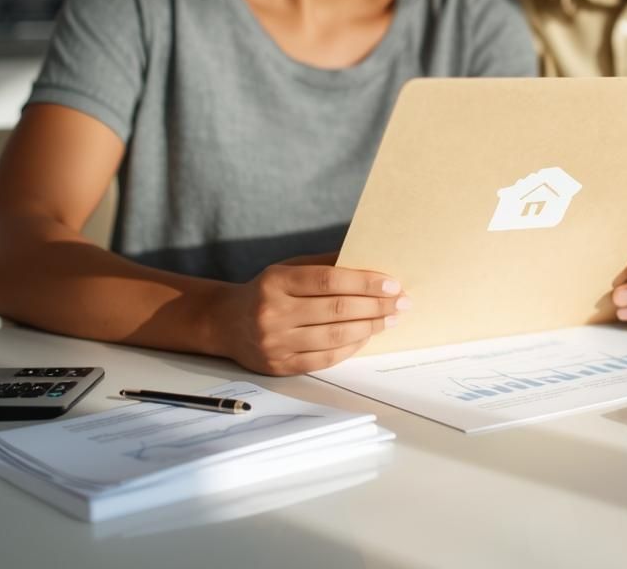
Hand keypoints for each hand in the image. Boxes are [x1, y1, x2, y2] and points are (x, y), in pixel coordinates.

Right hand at [212, 252, 407, 374]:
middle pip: (336, 310)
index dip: (364, 282)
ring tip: (390, 319)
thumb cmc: (267, 291)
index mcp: (276, 282)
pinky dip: (351, 347)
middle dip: (376, 306)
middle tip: (402, 302)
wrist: (225, 323)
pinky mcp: (280, 366)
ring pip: (334, 336)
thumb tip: (370, 260)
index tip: (392, 284)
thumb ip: (326, 264)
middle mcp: (274, 313)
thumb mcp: (288, 268)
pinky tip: (367, 336)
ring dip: (370, 328)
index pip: (329, 280)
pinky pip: (325, 359)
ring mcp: (275, 343)